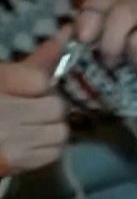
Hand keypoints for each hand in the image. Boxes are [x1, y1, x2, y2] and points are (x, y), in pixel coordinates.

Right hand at [0, 33, 69, 174]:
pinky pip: (54, 151)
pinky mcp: (17, 163)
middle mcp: (3, 112)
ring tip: (30, 124)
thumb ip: (32, 62)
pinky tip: (30, 140)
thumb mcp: (2, 75)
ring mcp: (11, 141)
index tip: (41, 80)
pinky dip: (48, 145)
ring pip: (60, 130)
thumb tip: (66, 35)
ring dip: (51, 126)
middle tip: (30, 105)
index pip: (39, 79)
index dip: (43, 80)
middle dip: (48, 105)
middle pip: (55, 106)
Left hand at [76, 0, 136, 111]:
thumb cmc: (132, 69)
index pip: (100, 0)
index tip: (84, 39)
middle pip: (122, 11)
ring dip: (131, 58)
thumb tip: (66, 36)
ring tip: (132, 69)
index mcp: (120, 4)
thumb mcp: (101, 54)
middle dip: (110, 42)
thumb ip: (84, 43)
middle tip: (109, 62)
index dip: (89, 17)